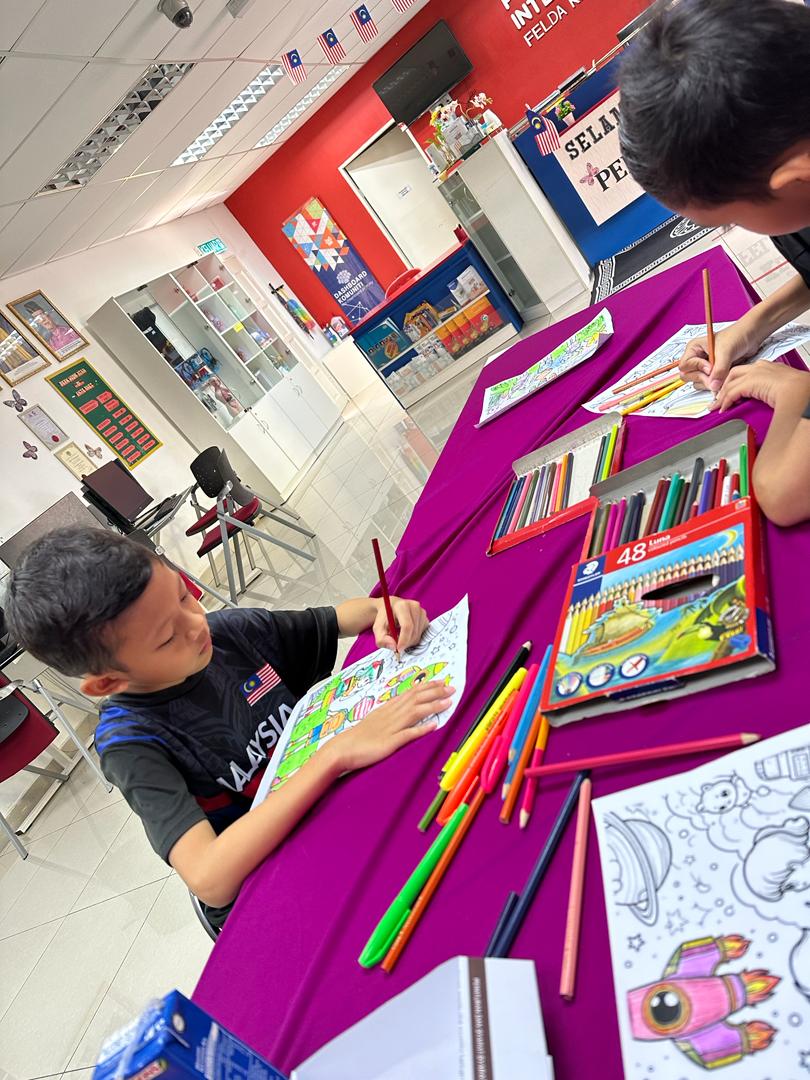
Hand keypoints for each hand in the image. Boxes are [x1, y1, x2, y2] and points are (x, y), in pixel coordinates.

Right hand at [332, 681, 454, 772]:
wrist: (343, 749)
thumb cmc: (358, 736)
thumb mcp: (375, 719)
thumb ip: (390, 713)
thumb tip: (404, 708)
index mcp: (388, 708)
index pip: (411, 693)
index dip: (427, 686)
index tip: (441, 681)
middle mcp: (391, 715)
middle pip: (416, 699)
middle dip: (435, 692)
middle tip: (451, 687)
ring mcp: (391, 728)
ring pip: (415, 712)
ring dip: (433, 706)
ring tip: (448, 702)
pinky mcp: (389, 742)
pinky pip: (407, 734)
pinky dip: (421, 728)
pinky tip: (433, 725)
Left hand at [373, 596, 428, 652]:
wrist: (391, 608)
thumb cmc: (384, 618)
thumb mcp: (378, 628)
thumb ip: (381, 639)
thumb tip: (393, 647)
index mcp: (402, 606)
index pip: (407, 626)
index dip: (404, 640)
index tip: (398, 649)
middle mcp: (414, 607)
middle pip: (414, 632)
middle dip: (405, 643)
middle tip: (396, 645)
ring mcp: (422, 612)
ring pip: (418, 635)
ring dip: (409, 641)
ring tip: (399, 636)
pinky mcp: (425, 618)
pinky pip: (422, 634)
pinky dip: (414, 638)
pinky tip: (406, 633)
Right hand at [679, 322, 760, 391]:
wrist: (750, 336)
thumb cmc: (736, 336)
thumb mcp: (726, 352)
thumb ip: (719, 370)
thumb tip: (713, 386)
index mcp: (693, 349)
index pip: (685, 365)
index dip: (697, 368)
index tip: (711, 367)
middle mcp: (697, 358)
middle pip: (688, 376)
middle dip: (701, 378)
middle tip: (715, 378)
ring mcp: (704, 367)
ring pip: (697, 382)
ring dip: (709, 383)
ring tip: (722, 377)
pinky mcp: (713, 374)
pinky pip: (708, 384)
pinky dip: (715, 385)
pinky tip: (724, 379)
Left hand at [712, 361, 809, 413]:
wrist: (800, 389)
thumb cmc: (798, 390)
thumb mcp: (780, 388)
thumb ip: (770, 392)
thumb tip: (769, 401)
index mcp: (768, 367)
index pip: (746, 372)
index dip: (737, 382)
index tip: (732, 392)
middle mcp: (759, 367)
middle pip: (734, 375)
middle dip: (725, 386)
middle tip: (719, 397)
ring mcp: (753, 374)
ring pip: (730, 384)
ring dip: (722, 396)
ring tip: (717, 406)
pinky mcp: (749, 383)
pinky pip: (731, 393)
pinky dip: (725, 402)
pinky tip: (723, 409)